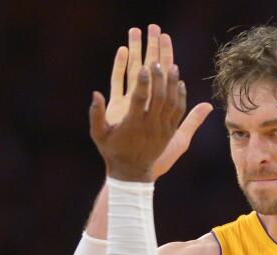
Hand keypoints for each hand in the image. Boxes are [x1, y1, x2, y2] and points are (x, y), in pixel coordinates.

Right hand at [90, 62, 185, 181]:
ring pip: (172, 103)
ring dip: (173, 83)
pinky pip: (179, 112)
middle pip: (159, 98)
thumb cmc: (112, 150)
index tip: (143, 67)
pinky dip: (181, 96)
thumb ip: (95, 114)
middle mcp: (150, 126)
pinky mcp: (170, 132)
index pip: (140, 99)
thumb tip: (95, 94)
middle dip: (159, 78)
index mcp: (132, 125)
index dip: (143, 82)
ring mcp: (162, 129)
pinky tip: (180, 83)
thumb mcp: (98, 135)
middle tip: (157, 61)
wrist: (131, 172)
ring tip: (173, 66)